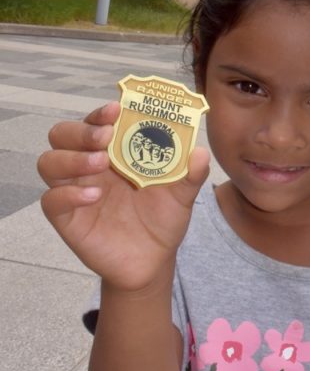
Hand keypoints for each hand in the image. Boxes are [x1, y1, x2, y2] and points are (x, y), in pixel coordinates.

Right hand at [38, 102, 209, 292]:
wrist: (153, 260)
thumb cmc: (162, 218)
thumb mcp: (182, 194)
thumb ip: (191, 173)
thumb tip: (200, 152)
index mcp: (113, 151)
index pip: (96, 122)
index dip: (101, 112)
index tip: (116, 110)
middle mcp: (88, 165)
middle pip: (62, 134)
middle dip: (81, 130)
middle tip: (105, 136)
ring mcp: (74, 190)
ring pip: (49, 162)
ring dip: (72, 157)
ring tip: (100, 163)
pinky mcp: (67, 218)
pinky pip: (51, 201)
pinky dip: (68, 194)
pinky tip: (93, 196)